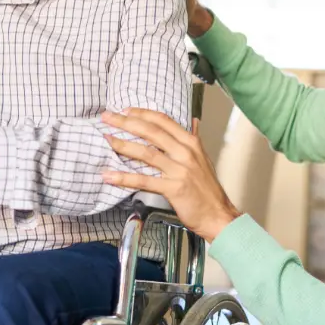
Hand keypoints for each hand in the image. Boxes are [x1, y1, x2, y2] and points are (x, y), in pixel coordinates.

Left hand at [101, 109, 240, 241]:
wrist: (217, 214)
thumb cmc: (208, 189)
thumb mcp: (203, 158)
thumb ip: (195, 139)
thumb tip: (193, 122)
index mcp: (191, 143)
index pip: (163, 121)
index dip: (143, 113)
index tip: (126, 110)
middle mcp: (185, 153)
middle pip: (151, 131)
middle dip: (127, 122)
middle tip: (107, 117)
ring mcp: (179, 170)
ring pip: (146, 153)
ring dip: (123, 145)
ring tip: (106, 140)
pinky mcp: (173, 188)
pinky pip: (144, 180)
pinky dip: (124, 178)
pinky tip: (109, 176)